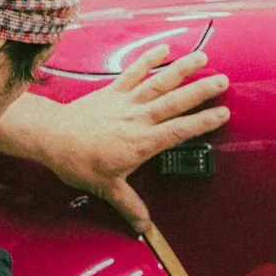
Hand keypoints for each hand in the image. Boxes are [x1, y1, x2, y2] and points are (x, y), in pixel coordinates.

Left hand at [47, 44, 230, 232]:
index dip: (203, 122)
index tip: (223, 113)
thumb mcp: (107, 188)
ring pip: (159, 82)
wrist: (52, 137)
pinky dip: (148, 59)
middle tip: (223, 81)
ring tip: (202, 57)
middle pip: (175, 101)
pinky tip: (163, 47)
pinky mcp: (112, 91)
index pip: (179, 130)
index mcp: (142, 142)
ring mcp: (125, 101)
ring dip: (181, 69)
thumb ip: (130, 205)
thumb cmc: (79, 162)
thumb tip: (144, 227)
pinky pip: (133, 72)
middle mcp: (138, 118)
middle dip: (201, 90)